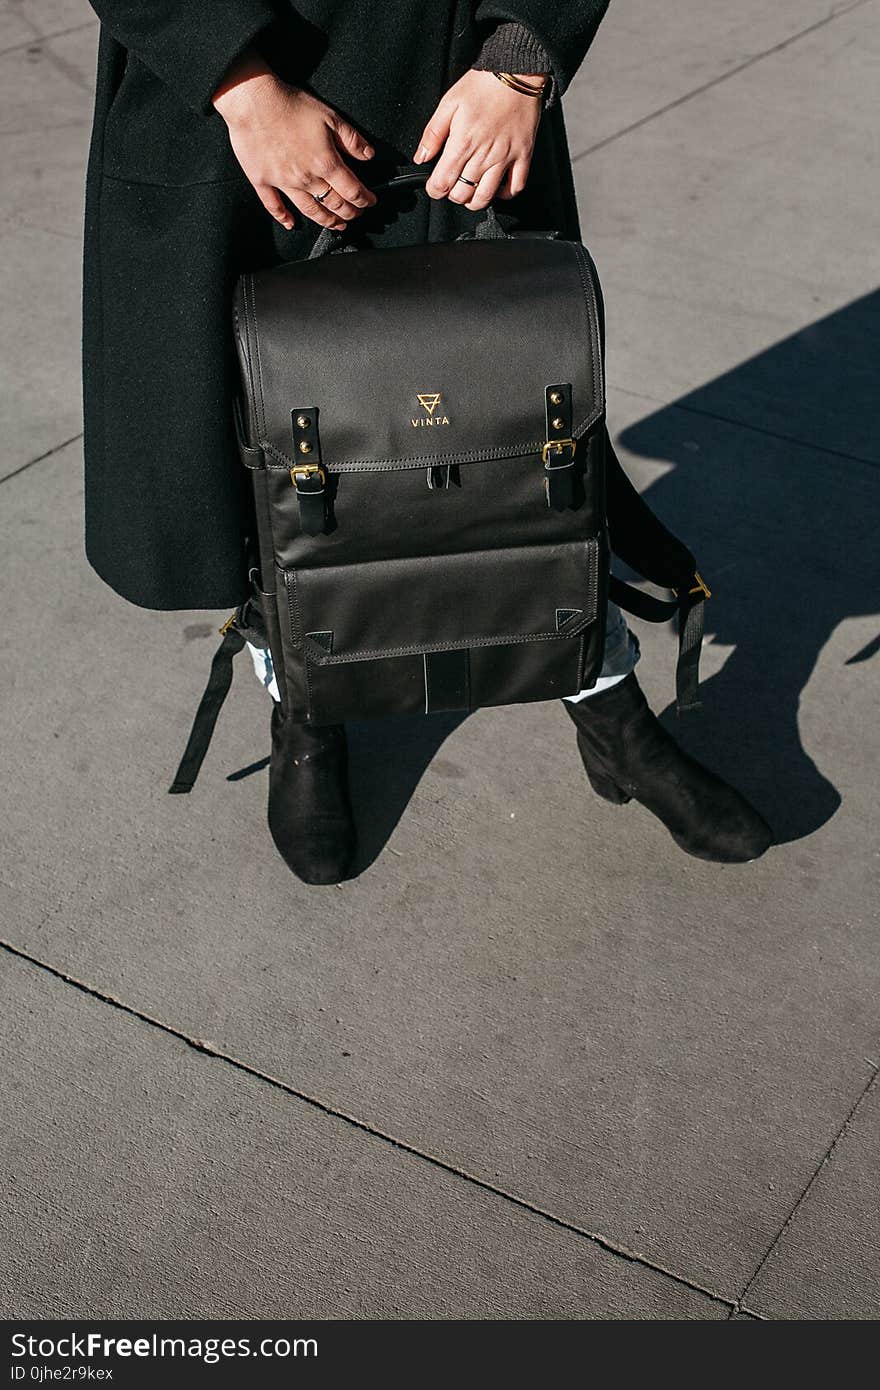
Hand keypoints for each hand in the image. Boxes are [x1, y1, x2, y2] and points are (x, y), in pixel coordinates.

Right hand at [212, 50, 375, 230]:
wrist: (253, 101)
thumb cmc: (290, 105)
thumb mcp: (330, 116)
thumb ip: (351, 139)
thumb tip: (368, 155)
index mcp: (325, 163)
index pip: (352, 190)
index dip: (365, 199)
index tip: (370, 201)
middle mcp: (307, 179)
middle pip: (334, 204)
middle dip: (350, 213)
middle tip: (356, 214)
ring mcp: (284, 183)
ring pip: (310, 210)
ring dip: (326, 221)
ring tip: (335, 224)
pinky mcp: (262, 181)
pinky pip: (274, 206)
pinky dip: (283, 217)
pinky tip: (290, 223)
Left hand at [414, 69, 543, 209]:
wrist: (516, 73)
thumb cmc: (483, 85)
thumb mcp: (449, 103)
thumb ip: (432, 134)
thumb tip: (421, 157)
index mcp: (463, 143)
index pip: (442, 184)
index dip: (434, 189)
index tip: (435, 184)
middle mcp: (484, 156)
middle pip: (463, 195)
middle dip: (452, 194)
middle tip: (453, 183)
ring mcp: (505, 158)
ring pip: (486, 197)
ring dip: (474, 200)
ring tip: (470, 190)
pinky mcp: (523, 156)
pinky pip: (515, 188)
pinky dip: (504, 193)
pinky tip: (496, 185)